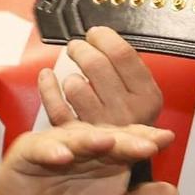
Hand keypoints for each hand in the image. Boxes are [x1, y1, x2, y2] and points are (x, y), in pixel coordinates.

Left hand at [38, 27, 164, 128]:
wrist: (124, 160)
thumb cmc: (134, 122)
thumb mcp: (146, 95)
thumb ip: (132, 70)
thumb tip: (108, 39)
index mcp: (147, 97)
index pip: (123, 54)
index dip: (105, 37)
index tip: (98, 34)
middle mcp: (126, 112)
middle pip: (96, 64)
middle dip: (82, 49)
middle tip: (79, 48)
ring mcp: (101, 125)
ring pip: (75, 85)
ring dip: (70, 74)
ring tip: (74, 75)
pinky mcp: (78, 136)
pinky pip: (55, 106)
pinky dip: (47, 86)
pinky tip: (47, 76)